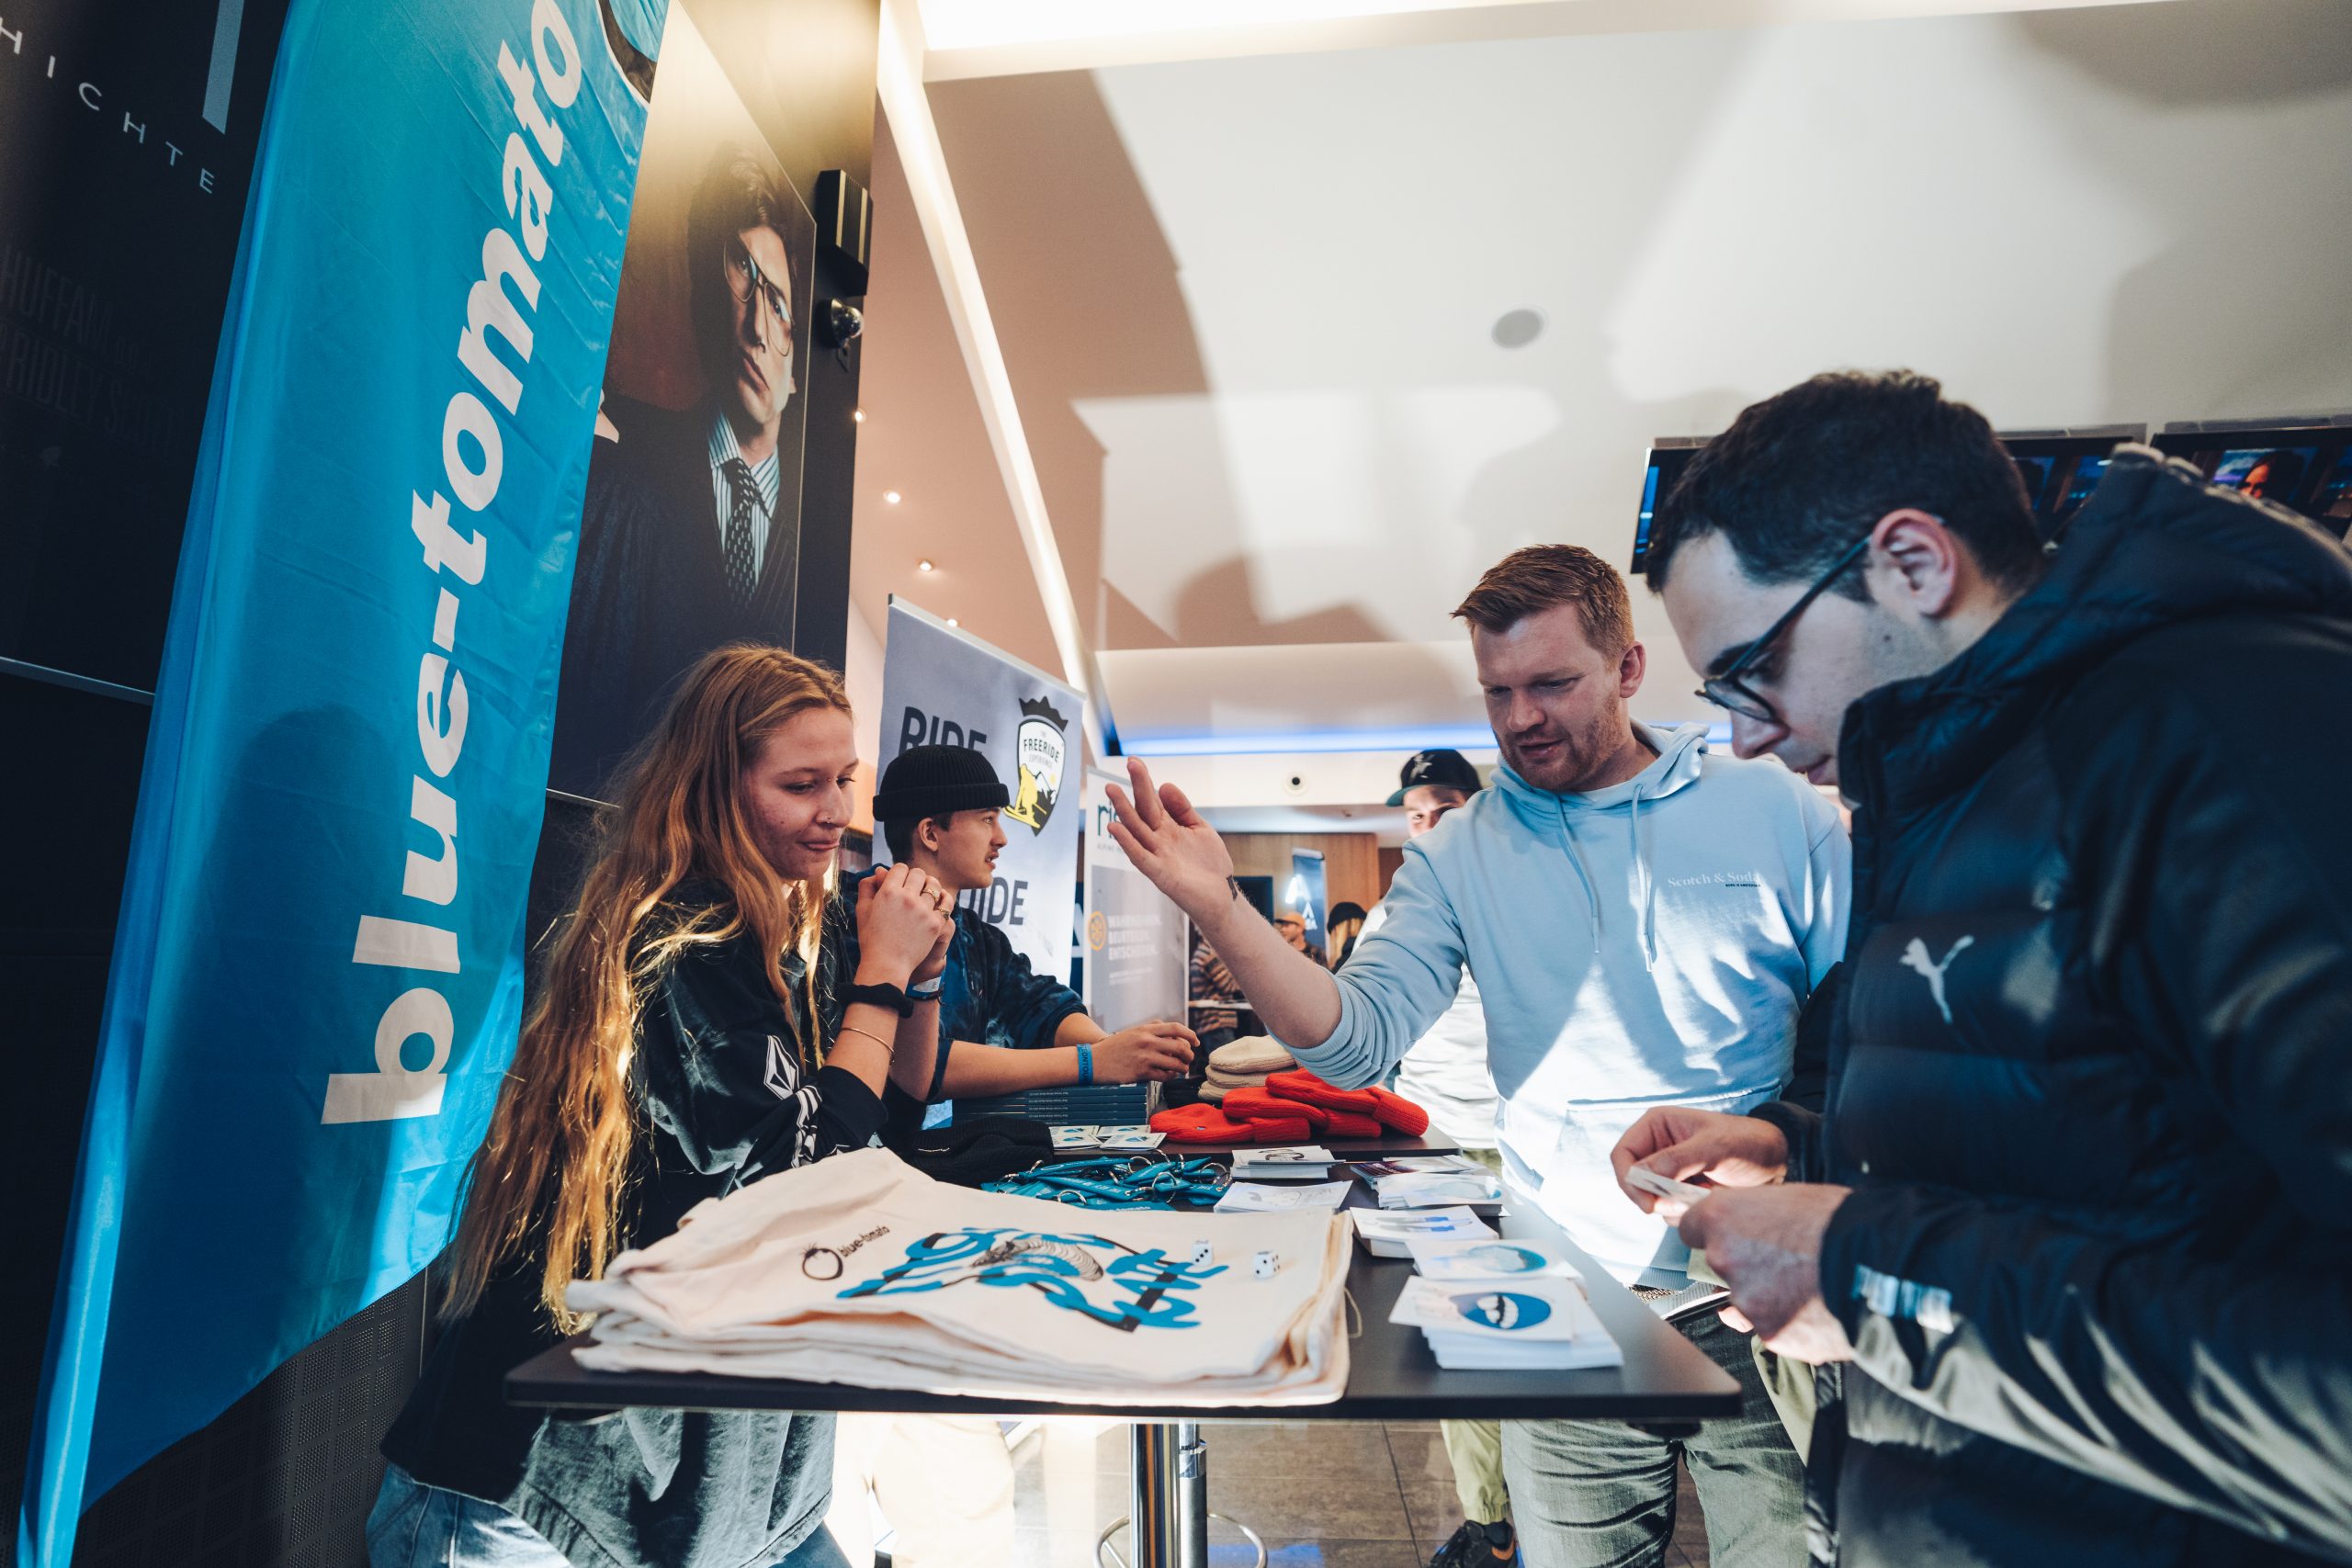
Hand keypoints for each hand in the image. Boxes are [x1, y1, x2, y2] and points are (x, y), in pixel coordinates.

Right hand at [854, 864, 953, 985]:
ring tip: (927, 892)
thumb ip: (867, 887)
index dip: (899, 872)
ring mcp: (923, 911)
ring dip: (930, 886)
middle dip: (914, 878)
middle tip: (912, 886)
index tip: (899, 881)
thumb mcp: (862, 910)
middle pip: (918, 873)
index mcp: (888, 892)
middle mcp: (907, 898)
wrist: (886, 965)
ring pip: (934, 885)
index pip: (900, 868)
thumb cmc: (871, 939)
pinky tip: (941, 900)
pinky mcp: (936, 924)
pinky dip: (944, 899)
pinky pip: (946, 903)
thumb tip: (878, 872)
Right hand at [1091, 1021, 1197, 1082]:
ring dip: (1183, 1068)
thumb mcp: (1133, 1032)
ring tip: (1181, 1069)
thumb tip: (1175, 1034)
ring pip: (1175, 1063)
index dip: (1190, 1034)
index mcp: (1146, 1029)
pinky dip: (1171, 1076)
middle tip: (1189, 1059)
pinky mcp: (1141, 1072)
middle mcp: (1147, 1041)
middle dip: (1189, 1055)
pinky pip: (1165, 1075)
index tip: (1196, 1042)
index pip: (1176, 1027)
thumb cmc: (1115, 1047)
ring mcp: (1145, 1057)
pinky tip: (1168, 1075)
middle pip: (1180, 1047)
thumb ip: (1152, 1030)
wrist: (1094, 1061)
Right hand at [1104, 759, 1239, 924]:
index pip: (1152, 800)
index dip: (1144, 781)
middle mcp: (1159, 839)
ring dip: (1123, 811)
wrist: (1222, 897)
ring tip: (1112, 790)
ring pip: (1137, 830)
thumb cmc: (1209, 864)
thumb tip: (1164, 785)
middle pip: (1143, 810)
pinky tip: (1116, 828)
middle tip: (1126, 765)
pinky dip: (1127, 843)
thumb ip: (1182, 809)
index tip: (1134, 760)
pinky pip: (1140, 857)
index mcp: (1169, 827)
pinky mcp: (1160, 874)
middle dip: (1135, 788)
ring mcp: (1158, 856)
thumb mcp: (1199, 828)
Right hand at [1610, 1107, 1789, 1218]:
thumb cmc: (1748, 1143)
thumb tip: (1641, 1177)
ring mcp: (1669, 1171)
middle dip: (1655, 1196)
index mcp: (1657, 1126)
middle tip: (1683, 1203)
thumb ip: (1676, 1160)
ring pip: (1650, 1199)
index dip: (1628, 1180)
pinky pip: (1669, 1209)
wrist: (1778, 1162)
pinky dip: (1685, 1212)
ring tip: (1704, 1196)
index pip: (1623, 1155)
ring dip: (1673, 1205)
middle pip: (1632, 1181)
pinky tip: (1708, 1200)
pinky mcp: (1682, 1191)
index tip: (1647, 1204)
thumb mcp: (1714, 1148)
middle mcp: (1658, 1147)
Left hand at [1679, 1184, 1854, 1363]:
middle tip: (1784, 1260)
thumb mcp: (1789, 1197)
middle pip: (1720, 1265)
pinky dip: (1790, 1320)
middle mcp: (1724, 1258)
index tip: (1731, 1234)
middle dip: (1746, 1264)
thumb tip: (1746, 1223)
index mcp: (1722, 1218)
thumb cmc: (1841, 1222)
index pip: (1692, 1228)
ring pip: (1746, 1300)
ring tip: (1808, 1284)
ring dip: (1769, 1295)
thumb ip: (1754, 1214)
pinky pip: (1772, 1327)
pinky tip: (1816, 1305)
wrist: (1880, 1264)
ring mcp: (1745, 1300)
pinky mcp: (1770, 1333)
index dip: (1715, 1231)